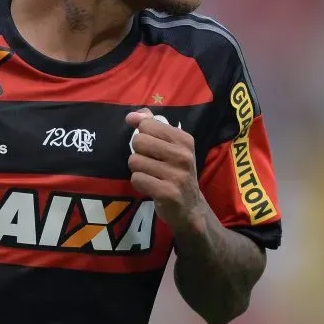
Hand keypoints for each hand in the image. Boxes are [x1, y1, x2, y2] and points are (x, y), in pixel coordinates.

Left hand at [126, 109, 203, 232]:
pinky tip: (151, 187)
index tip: (151, 147)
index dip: (142, 135)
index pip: (147, 125)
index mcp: (184, 140)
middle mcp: (183, 155)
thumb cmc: (177, 172)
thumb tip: (132, 115)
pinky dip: (139, 183)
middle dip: (138, 153)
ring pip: (135, 161)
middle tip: (151, 164)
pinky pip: (137, 179)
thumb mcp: (171, 146)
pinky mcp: (168, 192)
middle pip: (138, 142)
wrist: (190, 207)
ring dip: (138, 170)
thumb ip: (152, 126)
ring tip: (152, 176)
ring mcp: (177, 175)